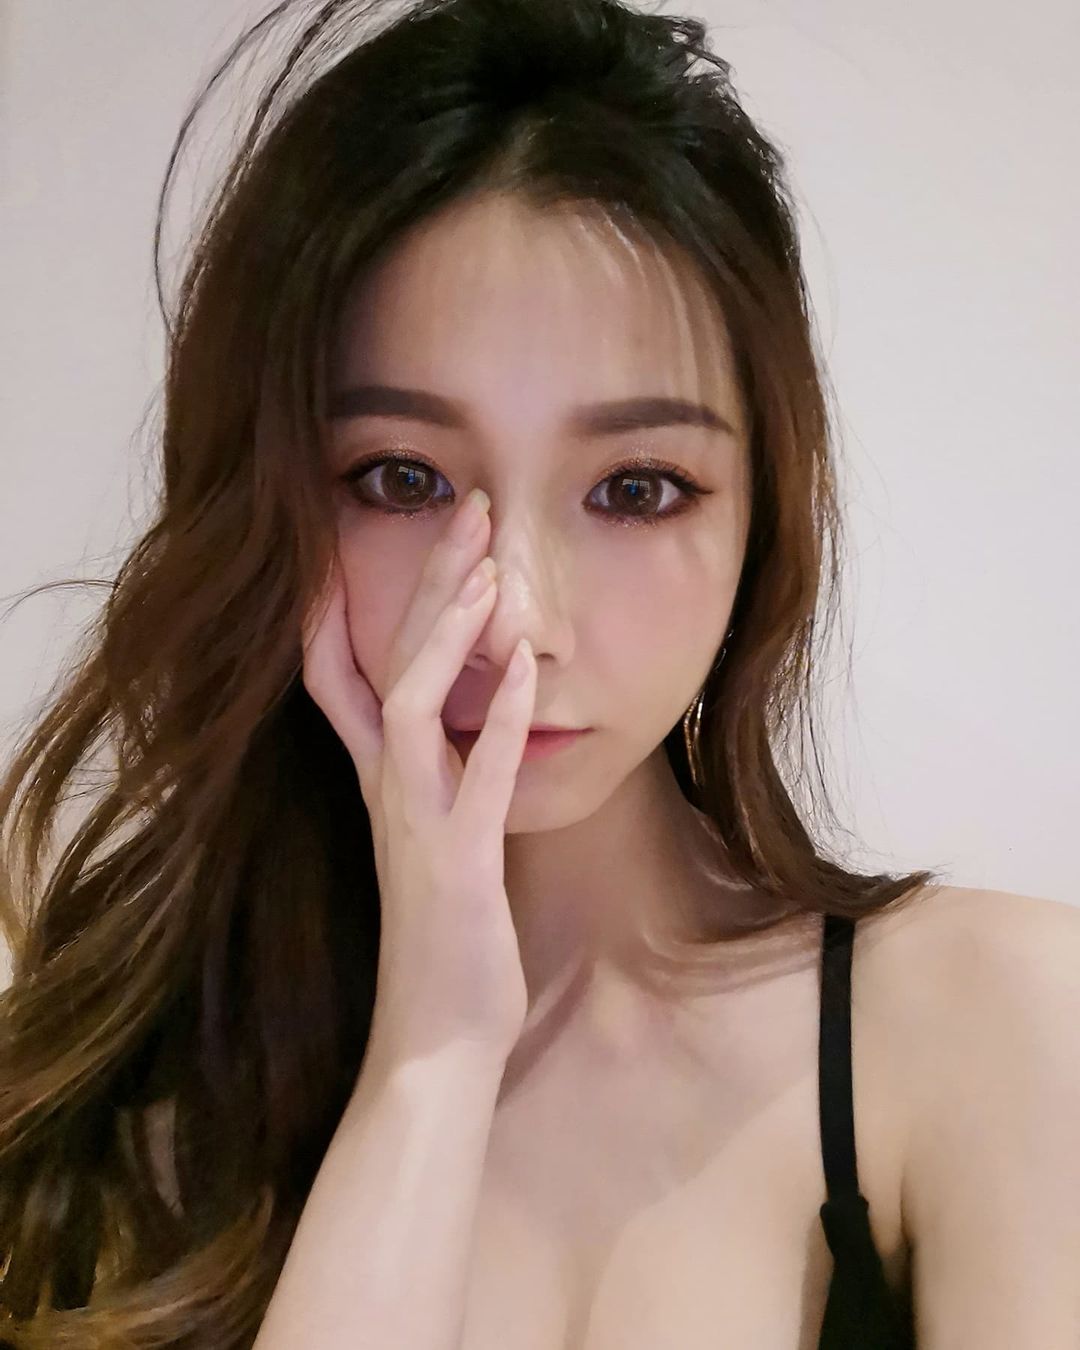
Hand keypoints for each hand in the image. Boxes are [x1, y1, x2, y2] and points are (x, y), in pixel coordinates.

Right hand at [301, 491, 535, 1067]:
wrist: (437, 1039)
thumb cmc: (445, 941)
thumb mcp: (433, 842)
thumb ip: (438, 782)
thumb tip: (467, 727)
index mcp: (383, 782)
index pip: (339, 676)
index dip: (337, 604)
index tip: (355, 534)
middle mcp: (387, 789)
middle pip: (388, 663)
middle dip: (425, 583)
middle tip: (465, 509)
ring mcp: (416, 822)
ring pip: (413, 703)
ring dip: (448, 633)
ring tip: (484, 566)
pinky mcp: (458, 862)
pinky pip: (478, 778)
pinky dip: (498, 718)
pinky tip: (523, 667)